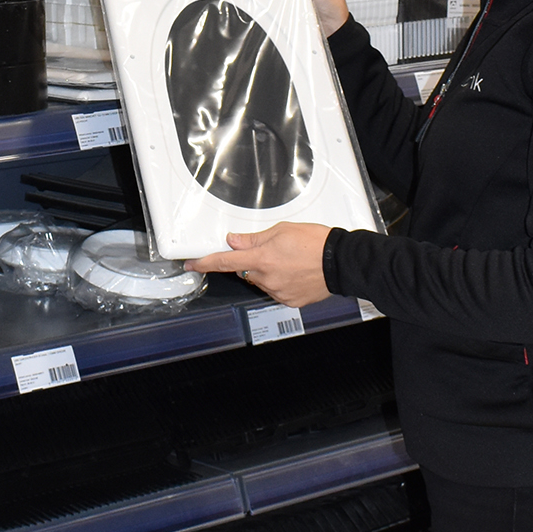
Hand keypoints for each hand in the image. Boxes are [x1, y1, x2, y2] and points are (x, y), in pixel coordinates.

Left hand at [186, 223, 332, 309]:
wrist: (340, 262)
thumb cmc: (316, 243)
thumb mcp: (281, 230)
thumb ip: (253, 239)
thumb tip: (234, 241)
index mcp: (262, 259)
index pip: (224, 262)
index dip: (204, 263)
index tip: (192, 264)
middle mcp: (267, 278)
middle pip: (245, 271)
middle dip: (251, 261)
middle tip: (272, 251)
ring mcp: (278, 292)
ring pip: (260, 281)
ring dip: (267, 272)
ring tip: (289, 261)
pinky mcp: (289, 300)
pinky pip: (275, 290)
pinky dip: (280, 282)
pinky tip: (294, 273)